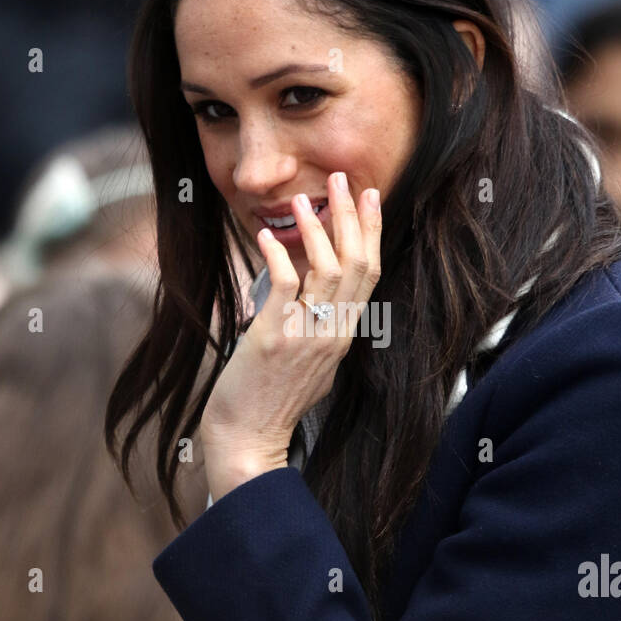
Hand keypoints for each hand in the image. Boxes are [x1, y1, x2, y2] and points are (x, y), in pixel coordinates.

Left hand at [201, 171, 381, 500]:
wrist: (249, 440)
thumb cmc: (271, 404)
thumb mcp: (311, 367)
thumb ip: (317, 332)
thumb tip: (310, 301)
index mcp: (342, 338)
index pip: (368, 274)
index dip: (371, 233)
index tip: (369, 199)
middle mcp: (332, 334)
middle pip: (355, 264)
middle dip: (352, 217)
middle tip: (346, 180)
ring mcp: (305, 336)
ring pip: (326, 269)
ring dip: (317, 227)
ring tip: (306, 198)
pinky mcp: (274, 338)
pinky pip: (285, 285)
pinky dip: (279, 254)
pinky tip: (269, 234)